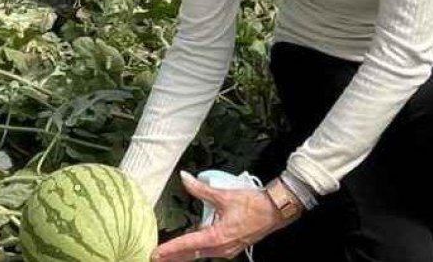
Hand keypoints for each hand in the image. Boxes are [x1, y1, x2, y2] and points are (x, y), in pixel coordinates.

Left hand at [150, 171, 299, 260]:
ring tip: (169, 254)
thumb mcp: (224, 195)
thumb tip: (185, 178)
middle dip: (174, 256)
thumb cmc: (253, 205)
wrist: (276, 211)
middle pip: (191, 254)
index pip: (188, 244)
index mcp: (217, 237)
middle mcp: (221, 248)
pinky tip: (191, 244)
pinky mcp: (231, 247)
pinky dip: (197, 248)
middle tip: (157, 257)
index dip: (170, 249)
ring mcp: (227, 250)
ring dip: (185, 253)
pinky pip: (210, 249)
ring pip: (201, 253)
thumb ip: (201, 189)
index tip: (156, 253)